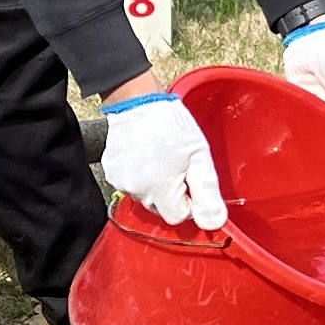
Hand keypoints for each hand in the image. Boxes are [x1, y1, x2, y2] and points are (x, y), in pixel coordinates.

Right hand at [100, 90, 227, 229]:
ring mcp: (121, 182)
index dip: (188, 200)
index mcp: (160, 189)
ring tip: (160, 157)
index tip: (188, 177)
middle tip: (176, 165)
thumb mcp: (199, 156)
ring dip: (154, 184)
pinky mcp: (111, 173)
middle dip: (171, 193)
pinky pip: (130, 185)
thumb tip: (213, 223)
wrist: (137, 101)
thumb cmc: (171, 124)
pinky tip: (144, 155)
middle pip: (161, 208)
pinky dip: (139, 175)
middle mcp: (137, 190)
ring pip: (145, 197)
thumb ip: (207, 192)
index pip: (178, 216)